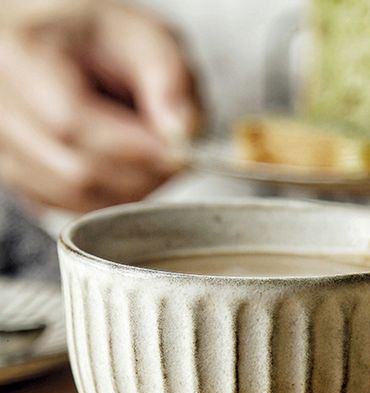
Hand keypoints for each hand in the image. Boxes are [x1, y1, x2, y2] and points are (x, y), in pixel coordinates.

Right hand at [0, 0, 201, 211]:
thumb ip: (169, 80)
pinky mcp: (19, 177)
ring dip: (129, 188)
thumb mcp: (145, 37)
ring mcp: (4, 148)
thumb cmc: (100, 37)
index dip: (134, 148)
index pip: (72, 124)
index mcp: (22, 55)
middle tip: (171, 150)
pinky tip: (124, 166)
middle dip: (140, 171)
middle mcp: (0, 108)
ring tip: (148, 152)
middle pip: (76, 170)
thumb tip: (181, 136)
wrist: (64, 45)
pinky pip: (72, 207)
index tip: (176, 148)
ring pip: (76, 197)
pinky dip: (111, 196)